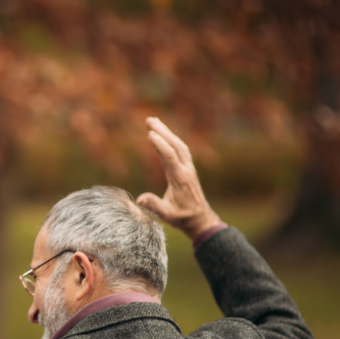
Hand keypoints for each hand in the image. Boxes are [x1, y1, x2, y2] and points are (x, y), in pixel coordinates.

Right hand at [136, 117, 221, 240]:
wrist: (200, 218)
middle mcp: (186, 170)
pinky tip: (164, 133)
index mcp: (180, 179)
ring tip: (153, 121)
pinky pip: (180, 149)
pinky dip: (171, 138)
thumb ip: (154, 206)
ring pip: (179, 145)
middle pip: (175, 145)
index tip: (150, 133)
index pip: (170, 157)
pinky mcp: (188, 168)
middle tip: (149, 120)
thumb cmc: (182, 217)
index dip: (160, 144)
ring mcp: (189, 167)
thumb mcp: (167, 215)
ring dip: (167, 132)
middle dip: (162, 131)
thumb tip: (139, 200)